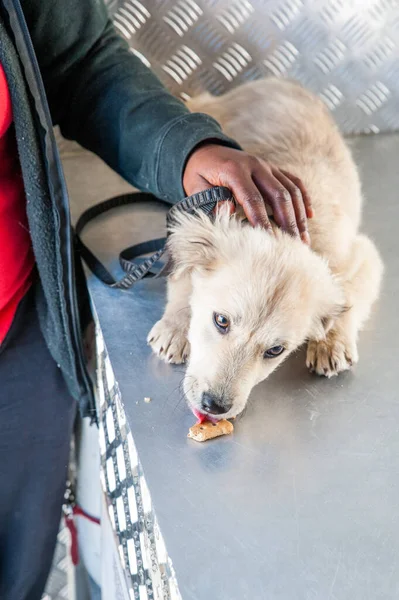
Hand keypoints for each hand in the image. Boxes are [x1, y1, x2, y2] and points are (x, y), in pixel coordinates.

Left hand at [183, 144, 312, 243]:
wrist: (203, 149)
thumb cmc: (199, 173)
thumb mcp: (196, 185)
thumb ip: (210, 199)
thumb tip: (228, 212)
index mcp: (235, 170)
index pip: (253, 199)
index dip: (262, 221)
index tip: (270, 241)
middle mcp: (256, 165)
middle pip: (279, 195)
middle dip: (288, 223)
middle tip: (294, 245)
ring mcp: (267, 166)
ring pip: (291, 190)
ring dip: (299, 215)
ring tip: (303, 239)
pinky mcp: (273, 168)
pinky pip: (294, 181)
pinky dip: (304, 198)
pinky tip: (309, 216)